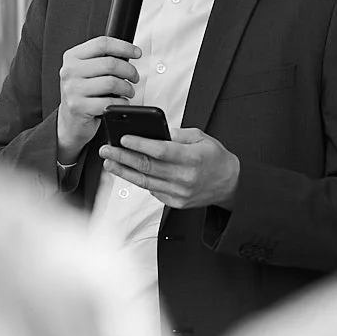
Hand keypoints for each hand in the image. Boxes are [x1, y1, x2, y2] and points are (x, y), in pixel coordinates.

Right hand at [57, 36, 140, 161]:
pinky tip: (122, 102)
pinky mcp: (78, 107)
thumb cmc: (83, 94)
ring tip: (128, 91)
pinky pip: (109, 102)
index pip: (102, 44)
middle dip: (129, 71)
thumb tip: (129, 53)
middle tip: (134, 77)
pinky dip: (121, 103)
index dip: (124, 47)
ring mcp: (73, 89)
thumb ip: (102, 59)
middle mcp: (70, 71)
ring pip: (112, 82)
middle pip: (110, 63)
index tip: (137, 53)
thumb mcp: (87, 71)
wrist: (70, 120)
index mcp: (72, 57)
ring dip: (127, 88)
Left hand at [99, 127, 239, 208]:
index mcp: (192, 158)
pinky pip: (152, 190)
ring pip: (145, 181)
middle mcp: (185, 177)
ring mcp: (180, 193)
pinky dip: (139, 180)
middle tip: (107, 150)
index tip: (123, 138)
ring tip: (109, 162)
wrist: (230, 183)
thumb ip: (177, 134)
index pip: (161, 151)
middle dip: (123, 157)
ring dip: (124, 171)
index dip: (140, 144)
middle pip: (147, 167)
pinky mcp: (176, 202)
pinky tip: (128, 172)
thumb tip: (154, 132)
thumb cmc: (215, 158)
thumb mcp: (201, 137)